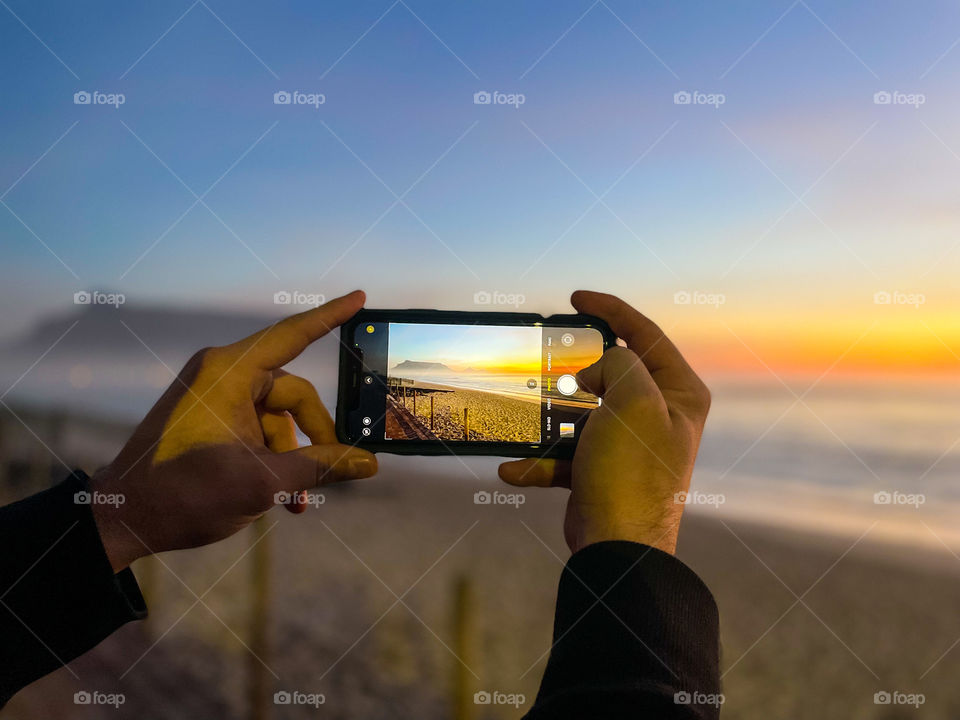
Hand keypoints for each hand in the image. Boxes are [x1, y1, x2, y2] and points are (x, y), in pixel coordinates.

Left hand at [90, 291, 377, 571]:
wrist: (124, 519)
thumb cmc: (185, 494)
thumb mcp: (264, 482)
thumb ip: (322, 466)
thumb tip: (369, 463)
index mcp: (229, 373)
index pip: (293, 335)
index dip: (330, 316)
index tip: (359, 297)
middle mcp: (222, 375)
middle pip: (292, 394)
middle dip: (314, 437)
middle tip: (333, 470)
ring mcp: (213, 396)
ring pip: (277, 418)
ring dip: (293, 457)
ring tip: (297, 500)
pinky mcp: (209, 418)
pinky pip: (256, 428)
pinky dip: (272, 458)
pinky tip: (283, 496)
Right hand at [498, 291, 709, 554]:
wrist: (617, 547)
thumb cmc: (632, 472)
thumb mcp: (632, 398)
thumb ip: (617, 363)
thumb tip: (594, 373)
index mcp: (679, 393)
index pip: (646, 334)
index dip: (611, 309)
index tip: (576, 298)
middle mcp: (658, 415)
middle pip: (610, 371)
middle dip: (573, 368)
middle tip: (548, 356)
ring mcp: (628, 444)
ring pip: (579, 411)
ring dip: (549, 418)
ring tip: (527, 417)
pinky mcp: (599, 469)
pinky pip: (563, 453)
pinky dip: (539, 460)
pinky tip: (514, 468)